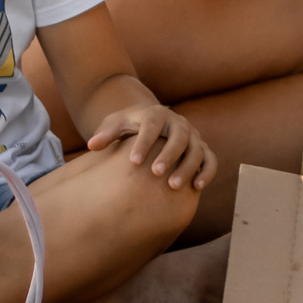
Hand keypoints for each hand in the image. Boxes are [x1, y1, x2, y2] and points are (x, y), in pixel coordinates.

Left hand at [85, 103, 215, 190]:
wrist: (149, 122)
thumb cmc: (129, 126)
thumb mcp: (115, 124)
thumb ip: (106, 134)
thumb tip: (92, 145)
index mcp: (156, 114)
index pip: (152, 126)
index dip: (144, 143)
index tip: (134, 162)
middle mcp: (178, 123)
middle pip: (179, 137)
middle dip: (169, 155)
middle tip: (156, 173)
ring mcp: (193, 136)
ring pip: (196, 149)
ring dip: (188, 167)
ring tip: (173, 186)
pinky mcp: (202, 149)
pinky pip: (210, 159)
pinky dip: (206, 172)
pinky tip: (196, 188)